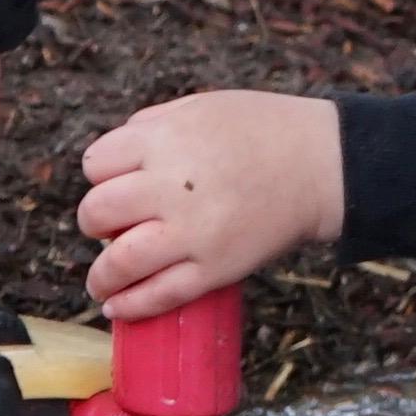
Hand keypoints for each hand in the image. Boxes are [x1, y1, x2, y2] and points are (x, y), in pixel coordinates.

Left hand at [75, 90, 340, 320]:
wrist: (319, 164)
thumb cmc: (260, 130)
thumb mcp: (199, 108)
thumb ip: (152, 127)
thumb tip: (112, 162)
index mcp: (164, 140)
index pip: (97, 165)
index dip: (101, 178)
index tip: (112, 187)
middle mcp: (171, 186)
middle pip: (98, 211)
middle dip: (95, 222)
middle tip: (109, 229)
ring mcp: (193, 231)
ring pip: (120, 262)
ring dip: (101, 276)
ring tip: (102, 283)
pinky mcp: (215, 268)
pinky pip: (160, 295)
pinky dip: (131, 306)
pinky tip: (118, 307)